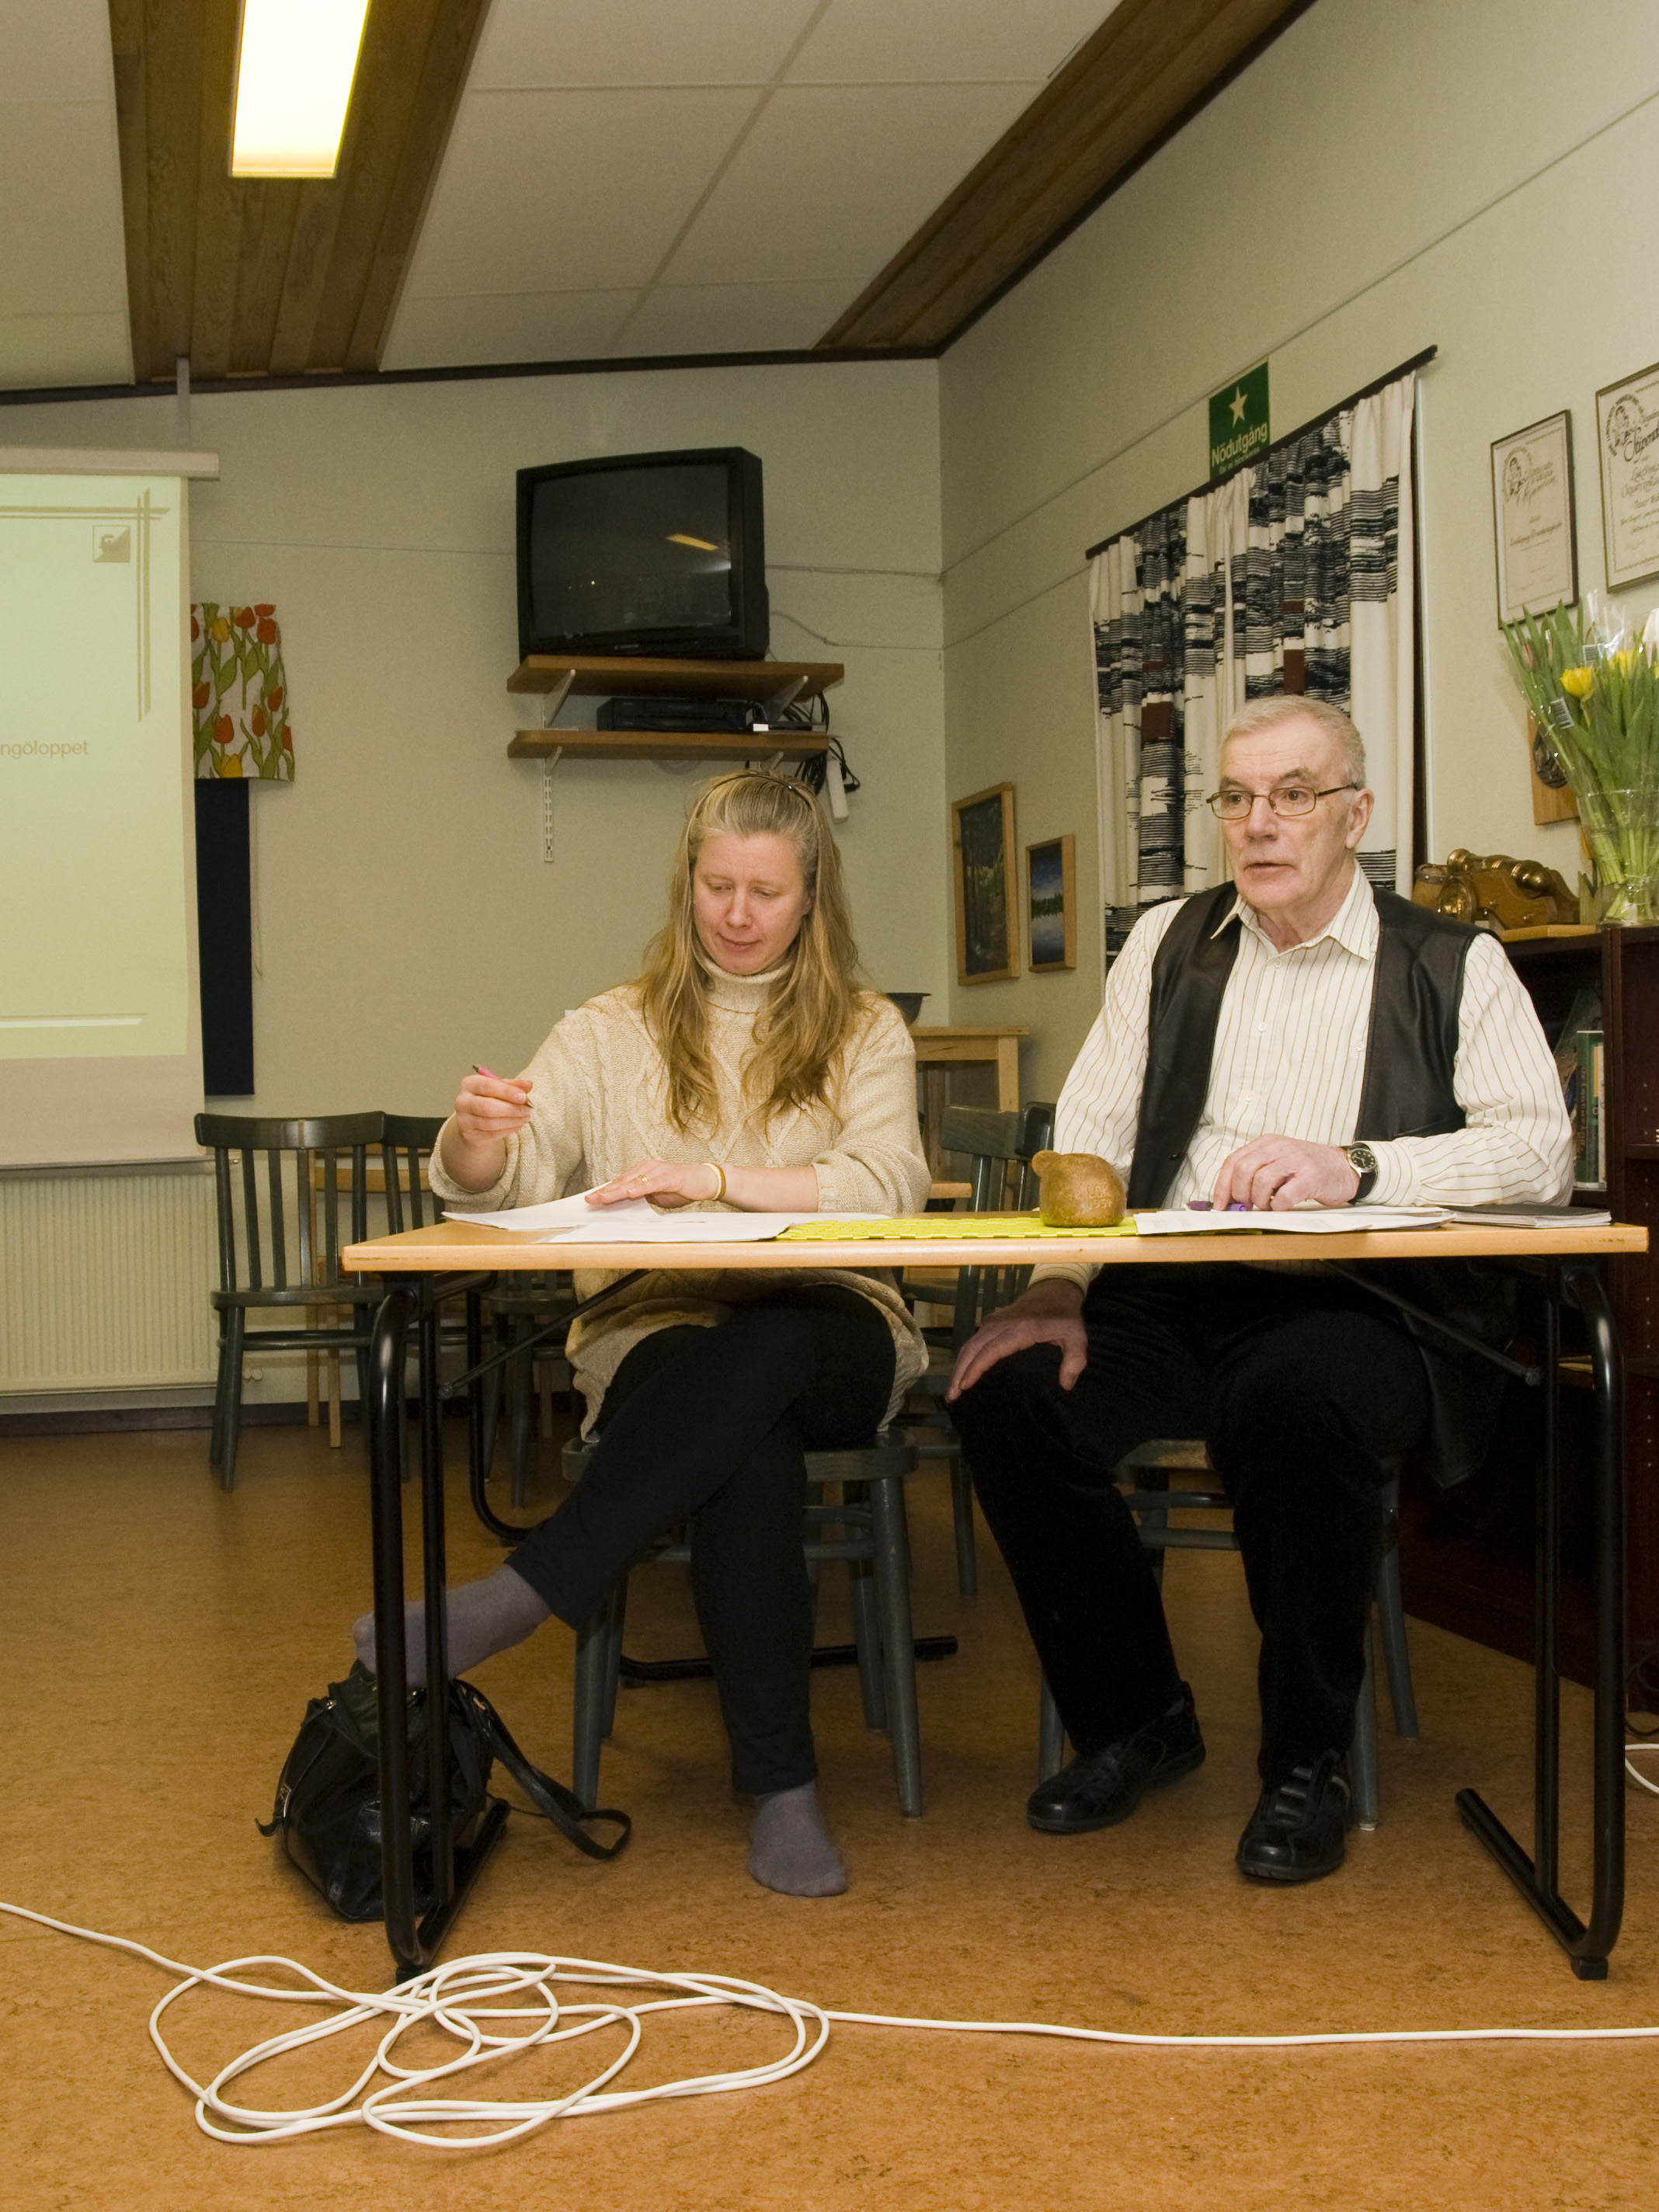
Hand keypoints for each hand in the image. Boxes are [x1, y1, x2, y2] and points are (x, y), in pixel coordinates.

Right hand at [453, 1067, 533, 1148]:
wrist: (476, 1119)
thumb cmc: (490, 1099)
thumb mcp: (500, 1088)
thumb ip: (514, 1085)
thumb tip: (528, 1085)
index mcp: (469, 1084)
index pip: (487, 1086)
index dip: (506, 1091)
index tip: (523, 1096)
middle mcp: (462, 1101)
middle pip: (486, 1107)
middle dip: (510, 1109)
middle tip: (527, 1109)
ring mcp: (464, 1119)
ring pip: (490, 1123)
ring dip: (512, 1121)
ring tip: (525, 1117)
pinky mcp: (469, 1135)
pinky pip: (491, 1134)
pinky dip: (508, 1130)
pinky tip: (518, 1125)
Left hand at [585, 1159, 721, 1211]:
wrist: (705, 1181)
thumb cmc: (681, 1188)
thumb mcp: (657, 1195)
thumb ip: (642, 1197)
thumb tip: (625, 1204)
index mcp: (642, 1171)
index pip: (619, 1183)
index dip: (604, 1192)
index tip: (590, 1200)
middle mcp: (647, 1167)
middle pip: (621, 1182)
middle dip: (604, 1192)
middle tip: (589, 1200)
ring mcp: (657, 1171)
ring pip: (632, 1182)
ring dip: (616, 1191)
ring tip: (602, 1198)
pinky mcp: (668, 1176)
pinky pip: (650, 1184)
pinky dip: (639, 1189)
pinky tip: (629, 1194)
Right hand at [946, 1281, 1087, 1400]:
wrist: (1054, 1290)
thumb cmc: (1065, 1316)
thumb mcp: (1076, 1337)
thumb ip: (1074, 1361)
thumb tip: (1066, 1386)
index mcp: (1020, 1329)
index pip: (991, 1350)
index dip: (976, 1368)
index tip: (965, 1386)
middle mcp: (1001, 1324)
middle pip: (974, 1349)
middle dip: (960, 1373)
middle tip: (952, 1397)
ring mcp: (993, 1321)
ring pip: (970, 1344)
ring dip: (959, 1366)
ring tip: (953, 1391)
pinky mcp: (991, 1321)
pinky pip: (973, 1340)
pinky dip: (965, 1357)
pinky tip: (962, 1372)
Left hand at [1211, 1135, 1359, 1210]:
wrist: (1344, 1167)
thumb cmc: (1308, 1169)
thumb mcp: (1278, 1161)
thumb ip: (1256, 1173)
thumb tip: (1230, 1198)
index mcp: (1268, 1143)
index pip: (1233, 1161)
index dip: (1222, 1186)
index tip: (1220, 1205)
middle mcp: (1280, 1148)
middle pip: (1243, 1170)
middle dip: (1240, 1194)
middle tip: (1247, 1206)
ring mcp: (1296, 1161)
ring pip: (1261, 1182)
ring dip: (1260, 1201)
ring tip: (1269, 1205)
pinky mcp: (1311, 1177)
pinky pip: (1284, 1196)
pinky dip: (1278, 1206)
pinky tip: (1283, 1205)